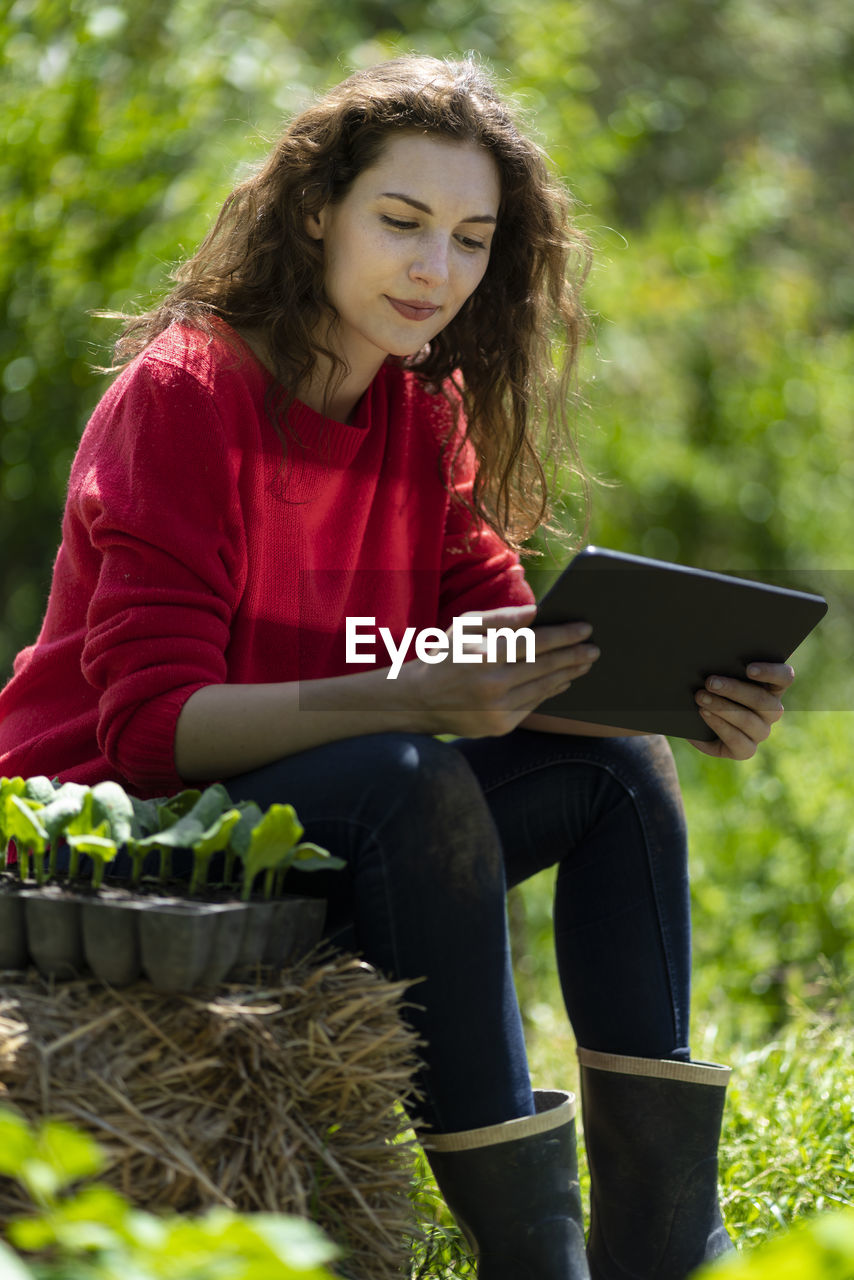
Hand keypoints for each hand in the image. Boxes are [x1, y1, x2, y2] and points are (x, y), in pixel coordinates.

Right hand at [402, 604, 599, 737]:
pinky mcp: (500, 726)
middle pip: (545, 666)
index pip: (535, 642)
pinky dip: (551, 691)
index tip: (585, 628)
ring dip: (569, 674)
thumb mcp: (465, 627)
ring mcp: (497, 709)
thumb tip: (537, 612)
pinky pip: (534, 705)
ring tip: (585, 663)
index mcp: (483, 655)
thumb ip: (502, 618)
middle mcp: (492, 684)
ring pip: (544, 687)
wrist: (419, 701)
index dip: (564, 635)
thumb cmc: (446, 656)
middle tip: (595, 648)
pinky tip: (563, 680)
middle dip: (574, 655)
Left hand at [688, 662, 794, 759]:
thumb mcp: (717, 673)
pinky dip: (719, 725)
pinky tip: (704, 713)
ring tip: (700, 697)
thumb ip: (724, 665)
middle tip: (710, 682)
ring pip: (749, 721)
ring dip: (722, 707)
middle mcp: (772, 711)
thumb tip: (713, 657)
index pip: (784, 677)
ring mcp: (761, 732)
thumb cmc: (709, 687)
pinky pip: (738, 741)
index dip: (771, 672)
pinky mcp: (745, 750)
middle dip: (734, 690)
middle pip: (763, 701)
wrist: (693, 717)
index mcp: (772, 687)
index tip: (748, 668)